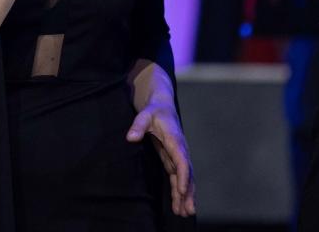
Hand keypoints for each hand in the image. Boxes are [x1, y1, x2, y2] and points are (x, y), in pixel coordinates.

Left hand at [126, 102, 195, 217]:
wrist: (162, 106)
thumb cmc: (155, 110)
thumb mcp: (145, 115)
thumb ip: (138, 125)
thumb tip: (131, 137)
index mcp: (176, 140)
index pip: (182, 161)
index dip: (183, 176)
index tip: (182, 190)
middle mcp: (180, 150)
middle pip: (187, 175)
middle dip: (188, 192)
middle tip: (187, 210)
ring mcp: (178, 156)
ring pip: (184, 179)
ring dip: (185, 195)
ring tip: (185, 213)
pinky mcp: (173, 159)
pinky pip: (178, 177)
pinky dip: (180, 190)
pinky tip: (179, 203)